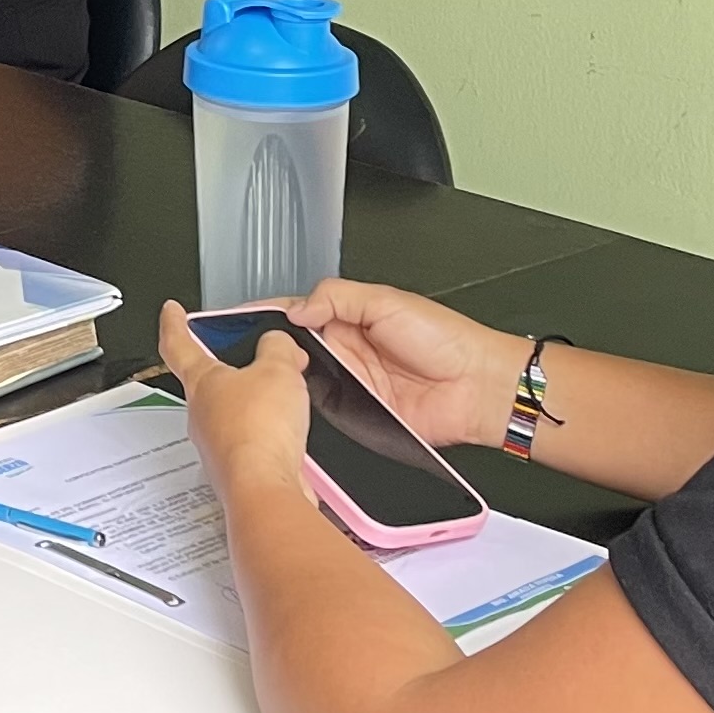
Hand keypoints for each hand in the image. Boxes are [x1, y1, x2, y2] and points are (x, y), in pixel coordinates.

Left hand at [158, 301, 314, 508]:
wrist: (265, 489)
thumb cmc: (258, 433)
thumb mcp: (278, 368)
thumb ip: (278, 347)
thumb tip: (279, 345)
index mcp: (201, 381)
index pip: (176, 343)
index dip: (174, 323)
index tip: (171, 311)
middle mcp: (202, 415)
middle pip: (209, 382)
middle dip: (231, 369)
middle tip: (255, 359)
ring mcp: (217, 445)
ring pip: (232, 414)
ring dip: (255, 405)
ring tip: (284, 399)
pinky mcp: (237, 470)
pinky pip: (252, 442)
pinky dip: (269, 435)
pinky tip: (289, 434)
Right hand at [275, 276, 524, 451]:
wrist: (477, 388)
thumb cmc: (446, 340)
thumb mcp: (386, 301)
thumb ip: (336, 298)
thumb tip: (295, 309)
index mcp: (349, 317)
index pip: (298, 312)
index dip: (269, 315)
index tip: (237, 318)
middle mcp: (346, 350)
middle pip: (293, 349)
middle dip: (272, 349)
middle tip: (253, 350)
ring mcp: (351, 384)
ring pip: (303, 381)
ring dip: (290, 379)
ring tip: (273, 375)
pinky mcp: (358, 415)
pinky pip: (323, 412)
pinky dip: (309, 409)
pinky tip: (297, 403)